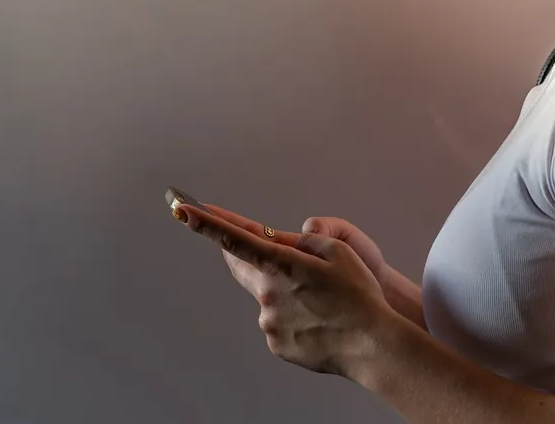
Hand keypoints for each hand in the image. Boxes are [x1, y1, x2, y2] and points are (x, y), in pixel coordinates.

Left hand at [173, 202, 394, 376]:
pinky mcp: (276, 344)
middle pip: (242, 267)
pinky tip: (318, 321)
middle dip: (245, 254)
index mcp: (280, 264)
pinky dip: (292, 317)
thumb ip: (307, 241)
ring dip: (283, 292)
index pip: (232, 239)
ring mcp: (269, 321)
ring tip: (320, 302)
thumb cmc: (359, 294)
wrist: (372, 345)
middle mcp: (267, 293)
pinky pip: (277, 322)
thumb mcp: (339, 250)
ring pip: (266, 297)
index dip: (204, 222)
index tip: (182, 209)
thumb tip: (287, 247)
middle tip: (266, 252)